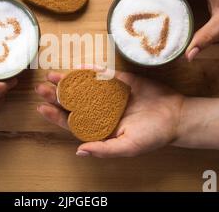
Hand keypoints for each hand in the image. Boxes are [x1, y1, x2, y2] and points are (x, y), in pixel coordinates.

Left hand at [35, 69, 184, 157]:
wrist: (176, 116)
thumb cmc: (153, 136)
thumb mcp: (127, 147)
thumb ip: (104, 149)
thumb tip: (79, 151)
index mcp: (100, 127)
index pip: (73, 122)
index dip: (56, 115)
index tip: (41, 108)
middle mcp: (101, 110)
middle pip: (74, 103)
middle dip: (57, 95)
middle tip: (41, 88)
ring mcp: (110, 95)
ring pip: (84, 87)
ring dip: (68, 82)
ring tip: (53, 75)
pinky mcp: (120, 81)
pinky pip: (102, 75)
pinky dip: (90, 71)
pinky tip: (78, 67)